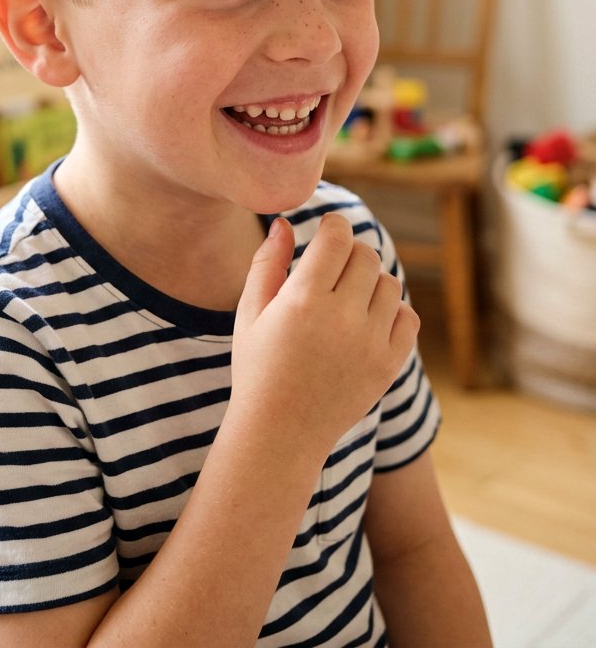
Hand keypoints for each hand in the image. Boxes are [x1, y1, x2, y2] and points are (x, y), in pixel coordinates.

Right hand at [231, 214, 419, 465]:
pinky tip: (368, 320)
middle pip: (366, 256)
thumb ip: (267, 263)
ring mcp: (369, 344)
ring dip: (370, 282)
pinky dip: (393, 312)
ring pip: (389, 284)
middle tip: (333, 266)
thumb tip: (285, 223)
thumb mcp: (250, 313)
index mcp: (302, 300)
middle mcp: (341, 319)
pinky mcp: (387, 366)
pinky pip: (408, 318)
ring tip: (347, 297)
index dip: (334, 225)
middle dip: (350, 253)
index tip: (327, 230)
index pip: (338, 238)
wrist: (280, 434)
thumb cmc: (258, 369)